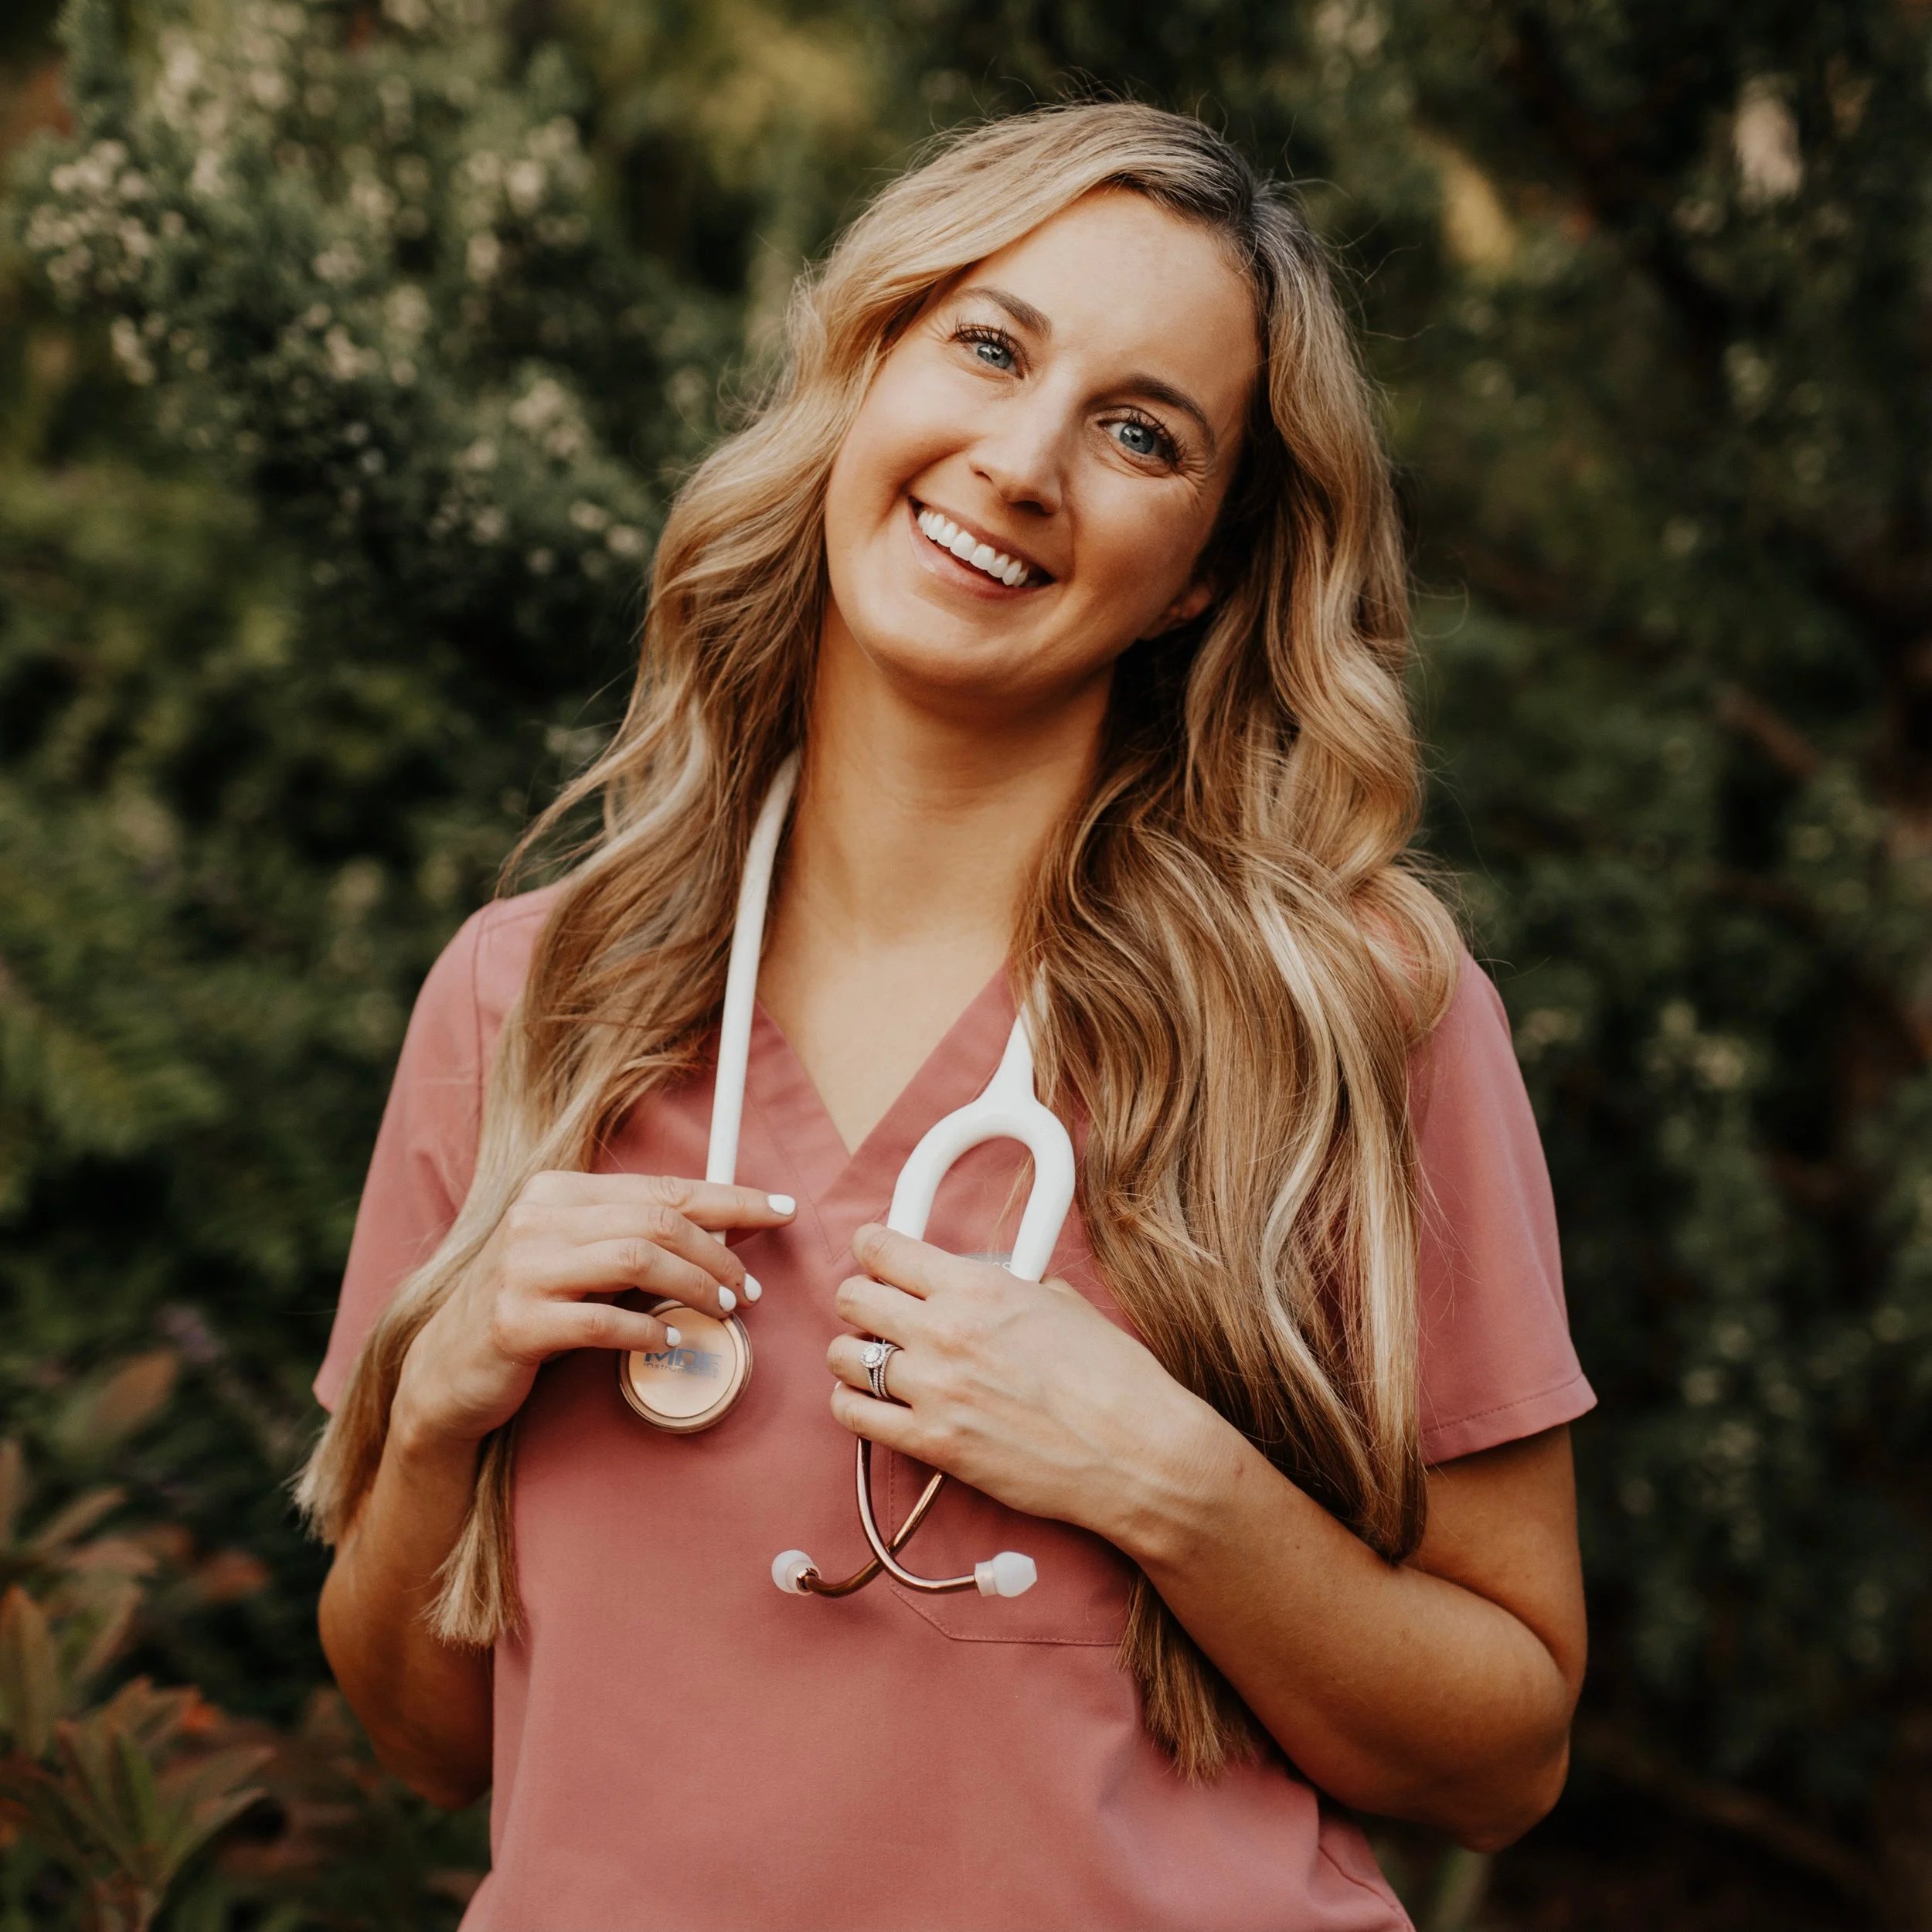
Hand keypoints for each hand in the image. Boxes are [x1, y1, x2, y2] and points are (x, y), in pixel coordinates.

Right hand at [394, 1173, 795, 1449]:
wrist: (445, 1372)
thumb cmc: (529, 1309)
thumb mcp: (575, 1259)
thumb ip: (631, 1236)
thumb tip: (723, 1229)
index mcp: (556, 1191)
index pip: (663, 1187)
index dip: (731, 1198)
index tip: (782, 1210)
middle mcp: (535, 1218)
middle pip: (658, 1220)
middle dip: (719, 1253)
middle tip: (750, 1288)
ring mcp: (521, 1269)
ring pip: (637, 1259)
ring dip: (694, 1287)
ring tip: (723, 1311)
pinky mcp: (515, 1323)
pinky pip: (601, 1322)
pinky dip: (646, 1332)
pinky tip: (667, 1343)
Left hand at [825, 1223, 1215, 1544]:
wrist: (1136, 1454)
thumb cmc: (1113, 1378)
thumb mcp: (1062, 1302)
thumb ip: (1009, 1282)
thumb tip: (984, 1277)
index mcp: (978, 1287)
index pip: (884, 1249)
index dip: (873, 1249)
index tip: (874, 1254)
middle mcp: (945, 1332)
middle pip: (852, 1298)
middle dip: (861, 1300)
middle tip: (878, 1310)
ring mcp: (934, 1390)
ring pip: (843, 1357)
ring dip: (853, 1354)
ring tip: (876, 1361)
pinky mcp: (933, 1445)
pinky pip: (855, 1416)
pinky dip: (854, 1405)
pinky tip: (875, 1402)